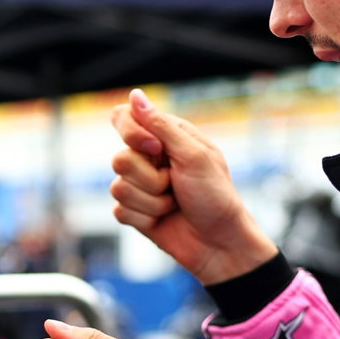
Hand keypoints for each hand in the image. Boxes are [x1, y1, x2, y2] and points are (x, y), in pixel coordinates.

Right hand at [109, 89, 276, 284]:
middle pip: (119, 159)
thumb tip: (135, 95)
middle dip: (151, 178)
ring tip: (175, 203)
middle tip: (177, 184)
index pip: (123, 118)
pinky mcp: (134, 211)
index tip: (155, 149)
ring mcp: (139, 186)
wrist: (220, 243)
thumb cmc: (215, 195)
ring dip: (152, 201)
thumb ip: (161, 126)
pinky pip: (120, 211)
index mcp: (165, 136)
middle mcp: (148, 158)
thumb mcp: (194, 155)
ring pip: (118, 188)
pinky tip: (164, 219)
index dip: (131, 133)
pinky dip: (145, 217)